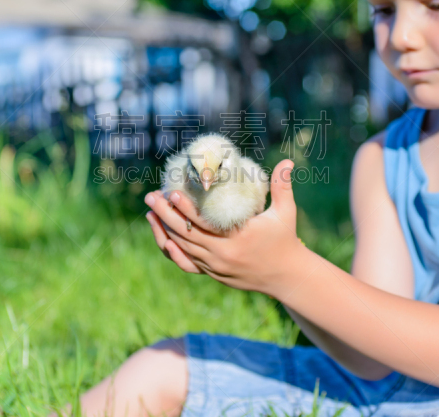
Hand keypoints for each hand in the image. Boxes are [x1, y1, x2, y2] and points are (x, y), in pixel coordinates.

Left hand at [144, 159, 305, 294]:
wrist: (286, 277)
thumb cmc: (285, 240)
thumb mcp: (286, 212)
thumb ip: (282, 186)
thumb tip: (288, 161)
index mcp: (238, 238)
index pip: (204, 223)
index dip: (186, 208)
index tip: (172, 192)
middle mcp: (222, 255)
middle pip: (185, 234)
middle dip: (165, 214)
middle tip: (151, 197)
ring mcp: (216, 267)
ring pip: (182, 249)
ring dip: (164, 230)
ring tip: (150, 212)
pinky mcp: (213, 274)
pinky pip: (186, 263)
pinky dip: (173, 251)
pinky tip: (163, 238)